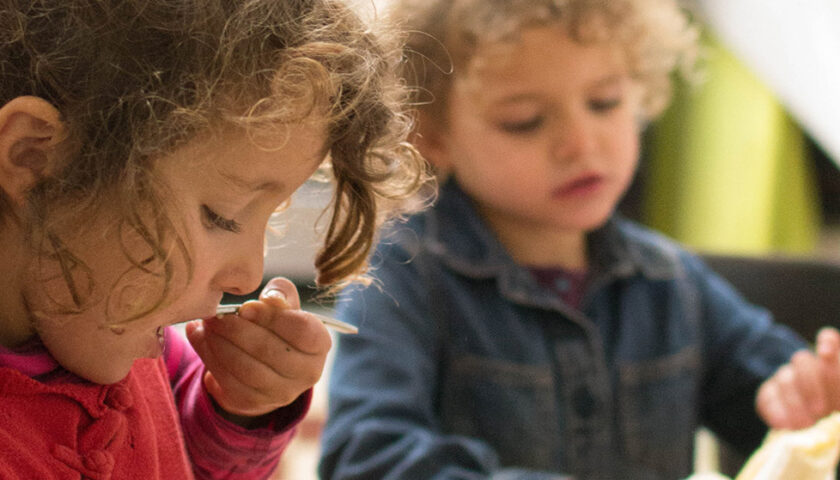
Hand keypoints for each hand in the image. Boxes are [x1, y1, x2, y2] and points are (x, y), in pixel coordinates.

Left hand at [185, 277, 331, 419]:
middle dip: (236, 330)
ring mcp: (282, 392)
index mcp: (320, 344)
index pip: (301, 330)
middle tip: (215, 315)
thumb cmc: (278, 327)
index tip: (245, 307)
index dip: (271, 317)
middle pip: (269, 350)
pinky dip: (210, 358)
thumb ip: (280, 295)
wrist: (267, 365)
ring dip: (219, 344)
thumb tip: (270, 298)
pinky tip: (200, 339)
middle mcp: (307, 372)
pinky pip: (229, 381)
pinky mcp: (255, 403)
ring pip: (246, 368)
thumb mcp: (285, 307)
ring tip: (205, 325)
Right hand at [756, 327, 839, 429]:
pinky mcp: (768, 393)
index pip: (829, 339)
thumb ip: (838, 390)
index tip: (826, 353)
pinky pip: (767, 396)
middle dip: (810, 384)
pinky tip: (785, 425)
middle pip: (802, 360)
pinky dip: (776, 411)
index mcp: (833, 364)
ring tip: (805, 425)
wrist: (812, 431)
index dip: (826, 342)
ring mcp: (786, 377)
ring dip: (795, 403)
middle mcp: (808, 366)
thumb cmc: (836, 412)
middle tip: (820, 410)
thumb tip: (830, 377)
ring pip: (785, 379)